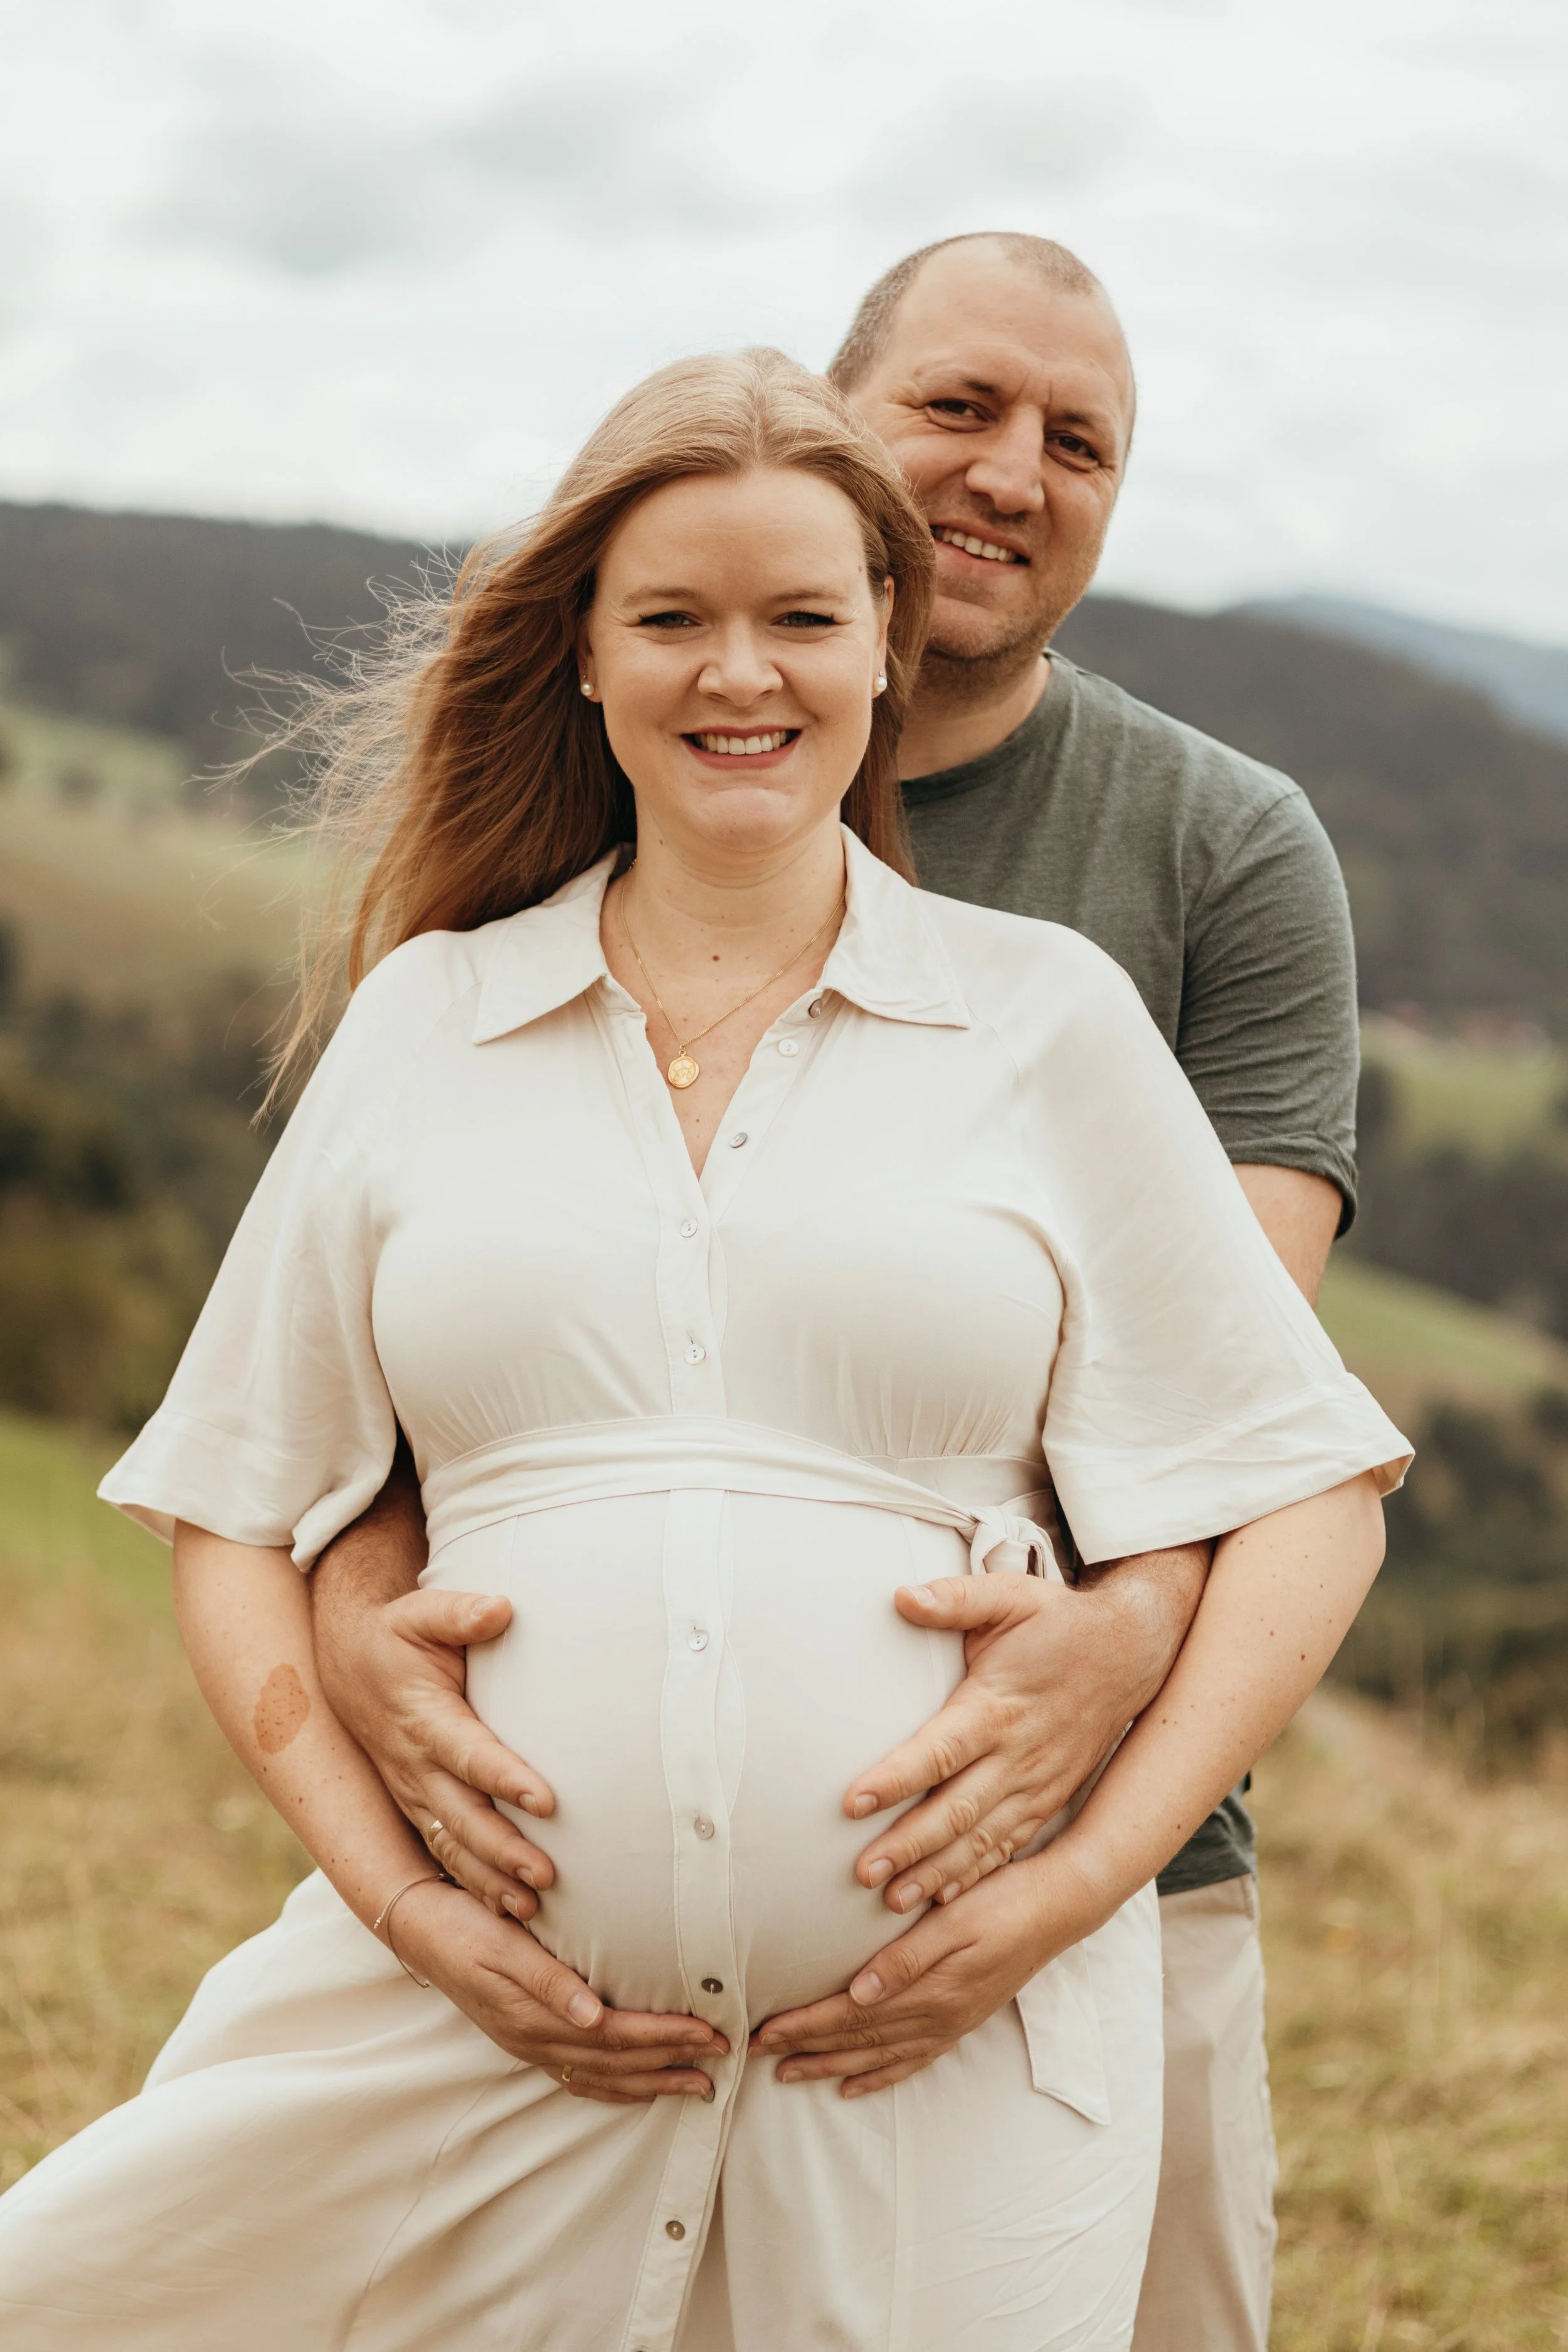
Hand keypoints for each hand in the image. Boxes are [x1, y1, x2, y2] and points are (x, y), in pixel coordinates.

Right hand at [314, 1582, 558, 1915]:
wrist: (348, 1664)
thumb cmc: (398, 1635)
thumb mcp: (421, 1613)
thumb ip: (460, 1612)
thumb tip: (501, 1608)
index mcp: (425, 1719)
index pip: (470, 1754)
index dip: (506, 1778)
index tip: (548, 1800)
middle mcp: (417, 1767)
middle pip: (464, 1817)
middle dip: (504, 1850)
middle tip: (549, 1876)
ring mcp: (415, 1794)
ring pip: (453, 1846)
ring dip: (491, 1879)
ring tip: (534, 1910)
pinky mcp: (419, 1808)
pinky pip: (446, 1855)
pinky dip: (475, 1886)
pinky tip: (510, 1913)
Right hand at [393, 1879, 727, 2105]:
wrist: (419, 1927)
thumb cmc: (465, 1923)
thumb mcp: (505, 1944)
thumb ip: (549, 1980)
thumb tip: (596, 2016)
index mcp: (534, 2015)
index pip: (616, 2036)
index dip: (665, 2036)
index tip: (710, 2032)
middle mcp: (534, 2039)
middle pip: (616, 2061)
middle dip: (673, 2060)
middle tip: (722, 2055)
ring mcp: (528, 2045)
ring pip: (601, 2076)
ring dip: (652, 2081)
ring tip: (697, 2083)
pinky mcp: (524, 2040)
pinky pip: (578, 2077)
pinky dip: (615, 2085)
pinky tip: (639, 2084)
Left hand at [752, 1855, 1083, 2095]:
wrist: (1059, 1908)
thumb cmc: (1004, 1901)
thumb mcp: (955, 1919)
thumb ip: (907, 1957)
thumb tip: (859, 1991)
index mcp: (930, 1990)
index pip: (851, 2015)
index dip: (804, 2025)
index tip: (763, 2030)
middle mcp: (937, 2016)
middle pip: (857, 2041)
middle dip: (805, 2049)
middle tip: (756, 2054)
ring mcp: (950, 2023)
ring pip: (879, 2056)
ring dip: (831, 2066)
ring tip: (790, 2073)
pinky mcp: (961, 2021)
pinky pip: (912, 2061)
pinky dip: (879, 2076)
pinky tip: (855, 2085)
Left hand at [845, 1548, 1206, 1916]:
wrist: (1131, 1653)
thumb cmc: (1057, 1623)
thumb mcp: (1009, 1597)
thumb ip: (955, 1599)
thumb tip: (901, 1597)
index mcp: (997, 1707)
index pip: (940, 1751)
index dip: (897, 1778)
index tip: (853, 1802)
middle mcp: (1017, 1755)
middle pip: (956, 1810)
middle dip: (908, 1844)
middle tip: (862, 1873)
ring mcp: (1036, 1783)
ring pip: (981, 1839)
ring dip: (937, 1871)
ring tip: (892, 1901)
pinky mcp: (1048, 1798)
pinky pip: (1009, 1845)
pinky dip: (978, 1875)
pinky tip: (946, 1899)